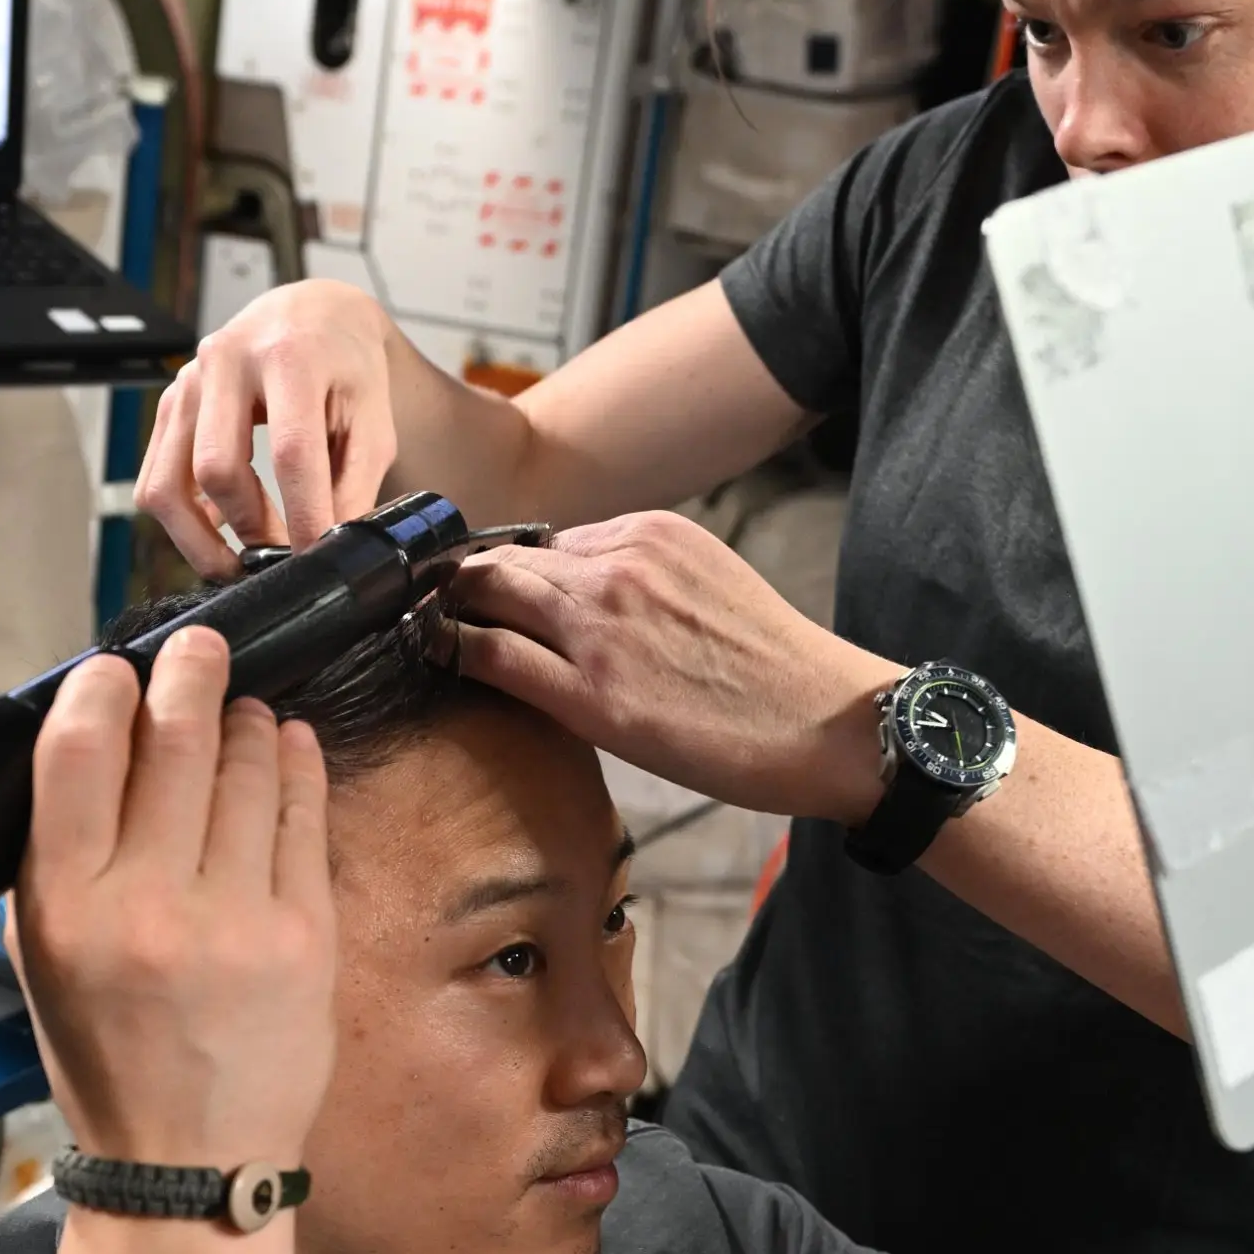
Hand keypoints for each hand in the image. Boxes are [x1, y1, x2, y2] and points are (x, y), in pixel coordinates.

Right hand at [12, 627, 336, 1171]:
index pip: (76, 751)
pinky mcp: (306, 934)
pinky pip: (303, 814)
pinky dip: (294, 763)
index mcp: (65, 909)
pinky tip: (285, 743)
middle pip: (172, 738)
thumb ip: (54, 859)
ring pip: (245, 764)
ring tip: (237, 707)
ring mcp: (235, 918)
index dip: (100, 689)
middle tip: (196, 648)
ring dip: (243, 716)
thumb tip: (87, 749)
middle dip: (188, 672)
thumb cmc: (109, 1061)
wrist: (191, 1166)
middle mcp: (148, 905)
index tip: (115, 671)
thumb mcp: (40, 961)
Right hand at [136, 278, 402, 577]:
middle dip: (251, 528)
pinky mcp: (168, 405)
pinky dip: (183, 520)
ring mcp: (187, 382)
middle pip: (217, 469)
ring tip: (242, 565)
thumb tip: (330, 546)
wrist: (310, 316)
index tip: (316, 556)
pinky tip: (219, 530)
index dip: (302, 514)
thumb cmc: (346, 368)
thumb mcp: (373, 420)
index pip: (290, 451)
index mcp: (289, 355)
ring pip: (168, 484)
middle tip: (283, 557)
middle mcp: (227, 361)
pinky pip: (156, 480)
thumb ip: (357, 483)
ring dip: (202, 540)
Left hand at [454, 513, 891, 815]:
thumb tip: (587, 597)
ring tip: (424, 630)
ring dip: (449, 610)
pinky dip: (454, 649)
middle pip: (506, 559)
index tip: (487, 592)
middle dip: (464, 582)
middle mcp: (619, 564)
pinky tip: (439, 659)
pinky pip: (494, 655)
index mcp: (652, 531)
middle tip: (431, 607)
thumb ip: (647, 576)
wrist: (829, 721)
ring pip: (488, 594)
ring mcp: (601, 626)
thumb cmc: (776, 671)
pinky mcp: (592, 693)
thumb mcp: (712, 580)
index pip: (550, 541)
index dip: (511, 570)